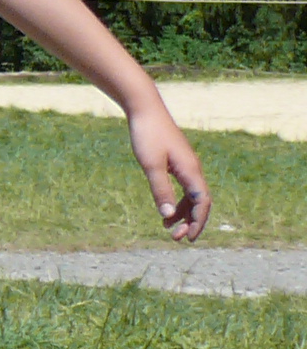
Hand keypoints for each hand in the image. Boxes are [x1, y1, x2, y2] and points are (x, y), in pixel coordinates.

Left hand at [129, 101, 210, 241]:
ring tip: (167, 228)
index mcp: (191, 171)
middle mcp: (193, 169)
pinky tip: (165, 209)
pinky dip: (176, 200)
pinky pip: (183, 187)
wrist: (145, 109)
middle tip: (176, 238)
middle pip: (199, 202)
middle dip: (191, 222)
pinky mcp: (177, 162)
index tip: (188, 238)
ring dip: (183, 213)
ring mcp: (186, 165)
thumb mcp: (151, 165)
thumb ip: (160, 189)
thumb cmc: (148, 135)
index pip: (202, 203)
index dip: (198, 222)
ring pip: (191, 196)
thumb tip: (169, 215)